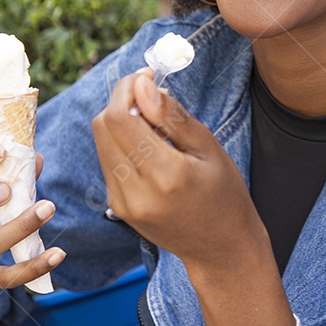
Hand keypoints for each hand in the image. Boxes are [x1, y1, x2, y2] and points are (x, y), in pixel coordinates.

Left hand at [92, 72, 270, 280]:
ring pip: (101, 141)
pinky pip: (108, 160)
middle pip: (103, 126)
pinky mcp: (118, 208)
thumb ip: (171, 115)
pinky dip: (122, 143)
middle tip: (150, 94)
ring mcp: (123, 203)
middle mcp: (136, 192)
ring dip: (121, 121)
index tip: (147, 76)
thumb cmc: (224, 194)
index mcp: (165, 175)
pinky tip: (149, 147)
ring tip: (155, 124)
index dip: (127, 89)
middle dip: (122, 101)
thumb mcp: (208, 147)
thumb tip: (142, 84)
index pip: (120, 118)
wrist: (221, 248)